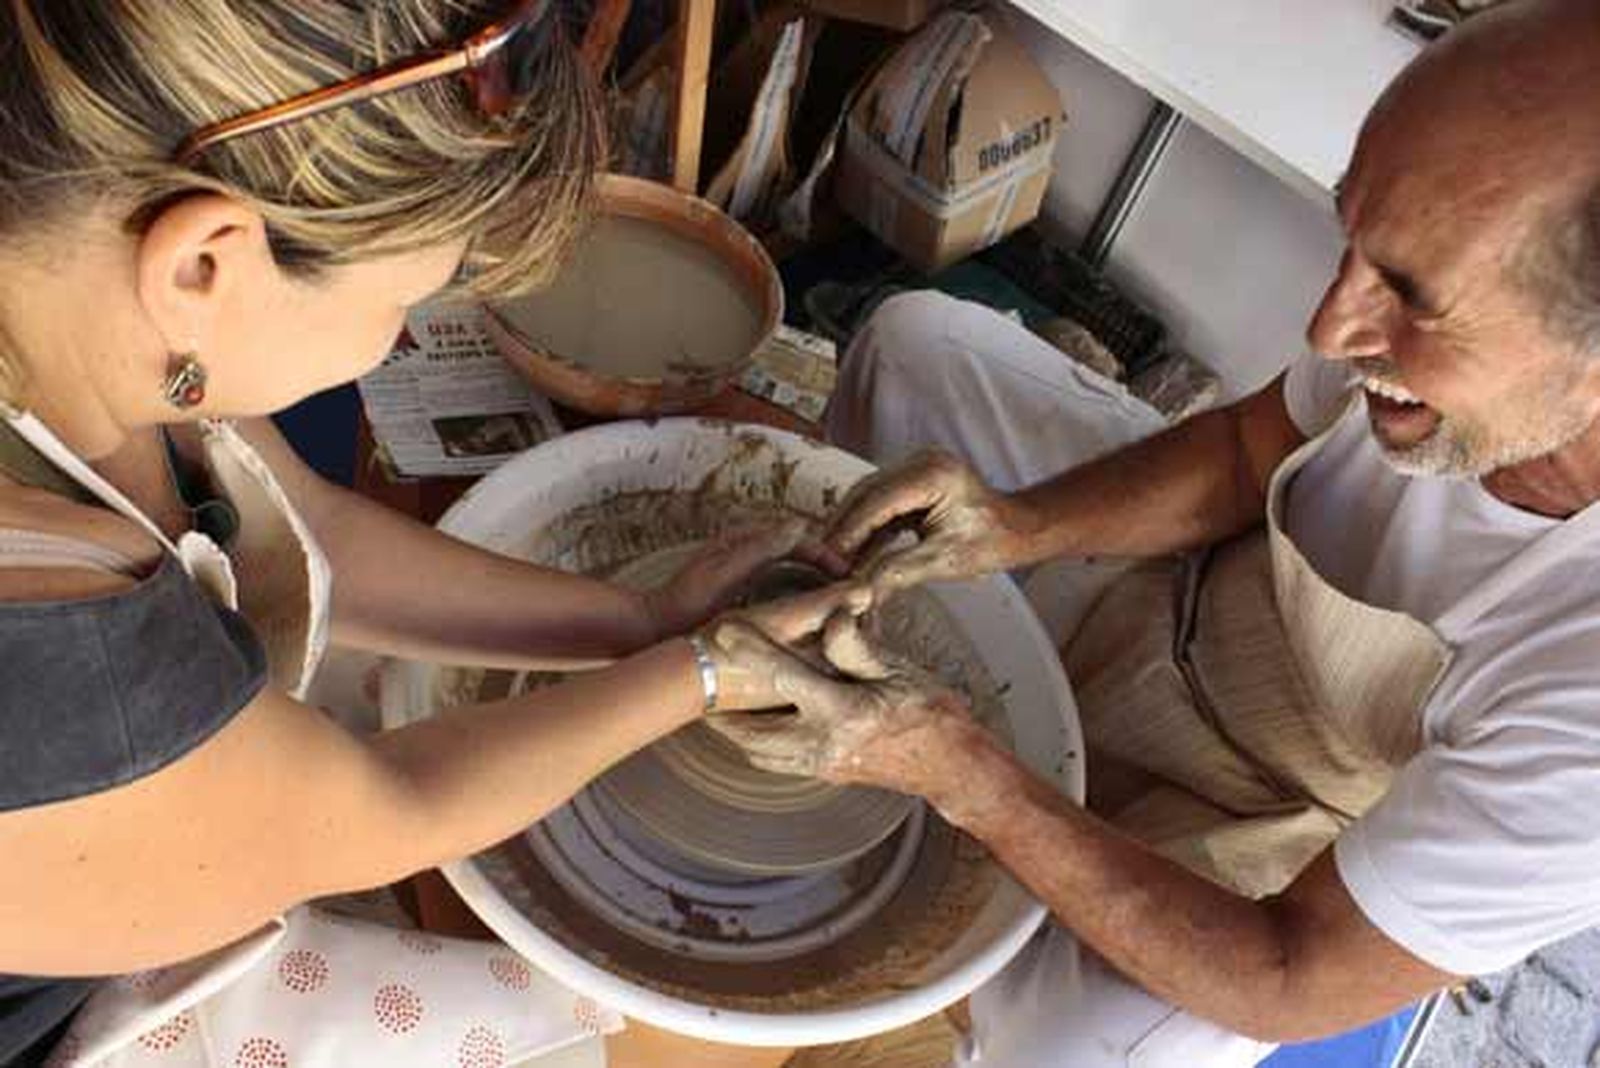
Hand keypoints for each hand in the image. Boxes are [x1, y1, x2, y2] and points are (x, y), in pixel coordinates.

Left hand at [642, 519, 842, 639]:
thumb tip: (799, 526)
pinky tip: (812, 613)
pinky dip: (801, 591)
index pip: (797, 536)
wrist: (654, 626)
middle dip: (827, 562)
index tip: (846, 573)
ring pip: (792, 566)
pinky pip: (781, 583)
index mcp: (744, 539)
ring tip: (840, 597)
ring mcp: (745, 569)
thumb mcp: (724, 573)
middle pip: (799, 548)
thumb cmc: (685, 602)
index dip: (825, 552)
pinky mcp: (742, 589)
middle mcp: (747, 549)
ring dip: (817, 577)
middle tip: (853, 585)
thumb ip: (759, 548)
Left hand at [701, 611, 991, 798]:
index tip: (722, 632)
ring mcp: (823, 765)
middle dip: (722, 711)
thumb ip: (856, 646)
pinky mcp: (826, 774)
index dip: (751, 651)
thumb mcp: (898, 669)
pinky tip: (754, 726)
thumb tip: (831, 615)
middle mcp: (825, 744)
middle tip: (700, 686)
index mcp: (844, 712)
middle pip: (752, 731)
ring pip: (759, 753)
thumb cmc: (931, 713)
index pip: (785, 677)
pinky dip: (758, 745)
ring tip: (716, 707)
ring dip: (735, 732)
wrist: (950, 766)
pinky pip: (778, 763)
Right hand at [825, 449, 1026, 593]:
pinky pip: (880, 502)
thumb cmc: (991, 542)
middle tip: (818, 561)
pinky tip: (852, 553)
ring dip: (850, 528)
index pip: (875, 501)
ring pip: (867, 497)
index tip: (826, 559)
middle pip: (864, 494)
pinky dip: (866, 527)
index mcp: (932, 475)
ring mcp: (916, 467)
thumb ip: (898, 571)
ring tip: (830, 560)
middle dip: (841, 528)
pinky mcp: (914, 479)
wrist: (1018, 529)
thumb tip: (858, 590)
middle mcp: (921, 461)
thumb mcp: (943, 561)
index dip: (847, 531)